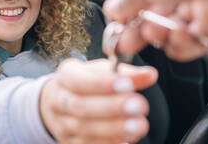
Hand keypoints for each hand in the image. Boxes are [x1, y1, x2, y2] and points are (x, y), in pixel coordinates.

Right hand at [40, 58, 157, 143]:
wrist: (62, 102)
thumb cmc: (87, 82)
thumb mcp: (102, 71)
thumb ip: (126, 73)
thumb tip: (150, 75)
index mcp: (64, 77)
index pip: (79, 81)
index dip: (102, 84)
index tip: (128, 85)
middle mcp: (58, 101)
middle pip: (80, 107)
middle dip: (112, 107)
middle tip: (140, 105)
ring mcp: (62, 124)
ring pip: (84, 130)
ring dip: (114, 129)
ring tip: (139, 124)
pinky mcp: (69, 143)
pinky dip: (109, 143)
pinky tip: (128, 139)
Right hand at [113, 0, 207, 61]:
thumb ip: (127, 1)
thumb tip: (112, 10)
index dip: (124, 17)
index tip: (114, 32)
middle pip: (152, 18)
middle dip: (137, 33)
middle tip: (125, 45)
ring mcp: (197, 5)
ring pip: (170, 33)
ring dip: (161, 37)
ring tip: (158, 32)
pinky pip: (192, 43)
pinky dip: (183, 45)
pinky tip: (181, 36)